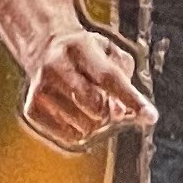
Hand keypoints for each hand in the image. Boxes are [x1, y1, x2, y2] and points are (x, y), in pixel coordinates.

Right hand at [19, 23, 155, 150]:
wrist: (43, 47)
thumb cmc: (85, 52)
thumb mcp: (108, 50)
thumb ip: (123, 77)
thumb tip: (122, 112)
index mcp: (78, 46)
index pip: (109, 77)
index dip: (131, 98)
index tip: (150, 116)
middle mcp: (55, 66)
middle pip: (95, 105)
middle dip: (111, 110)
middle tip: (111, 103)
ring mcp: (40, 89)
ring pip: (84, 125)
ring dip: (95, 121)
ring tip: (87, 103)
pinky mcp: (32, 109)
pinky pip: (69, 136)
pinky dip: (79, 129)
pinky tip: (74, 111)